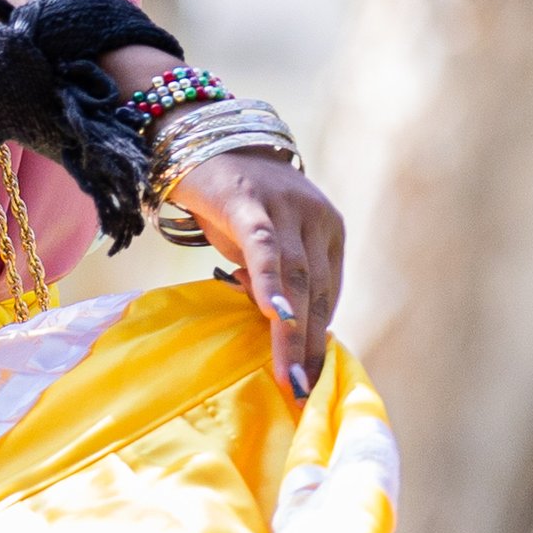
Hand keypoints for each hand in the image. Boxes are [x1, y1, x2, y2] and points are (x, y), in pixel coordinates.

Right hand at [171, 149, 344, 399]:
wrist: (205, 140)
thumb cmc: (237, 201)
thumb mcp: (269, 241)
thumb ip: (282, 278)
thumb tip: (287, 335)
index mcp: (328, 228)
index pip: (328, 293)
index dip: (319, 339)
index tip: (311, 381)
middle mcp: (314, 216)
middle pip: (316, 291)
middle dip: (309, 347)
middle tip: (302, 393)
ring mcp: (283, 205)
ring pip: (294, 278)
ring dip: (291, 333)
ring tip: (288, 376)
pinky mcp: (248, 199)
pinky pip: (263, 247)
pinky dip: (270, 283)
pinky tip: (274, 314)